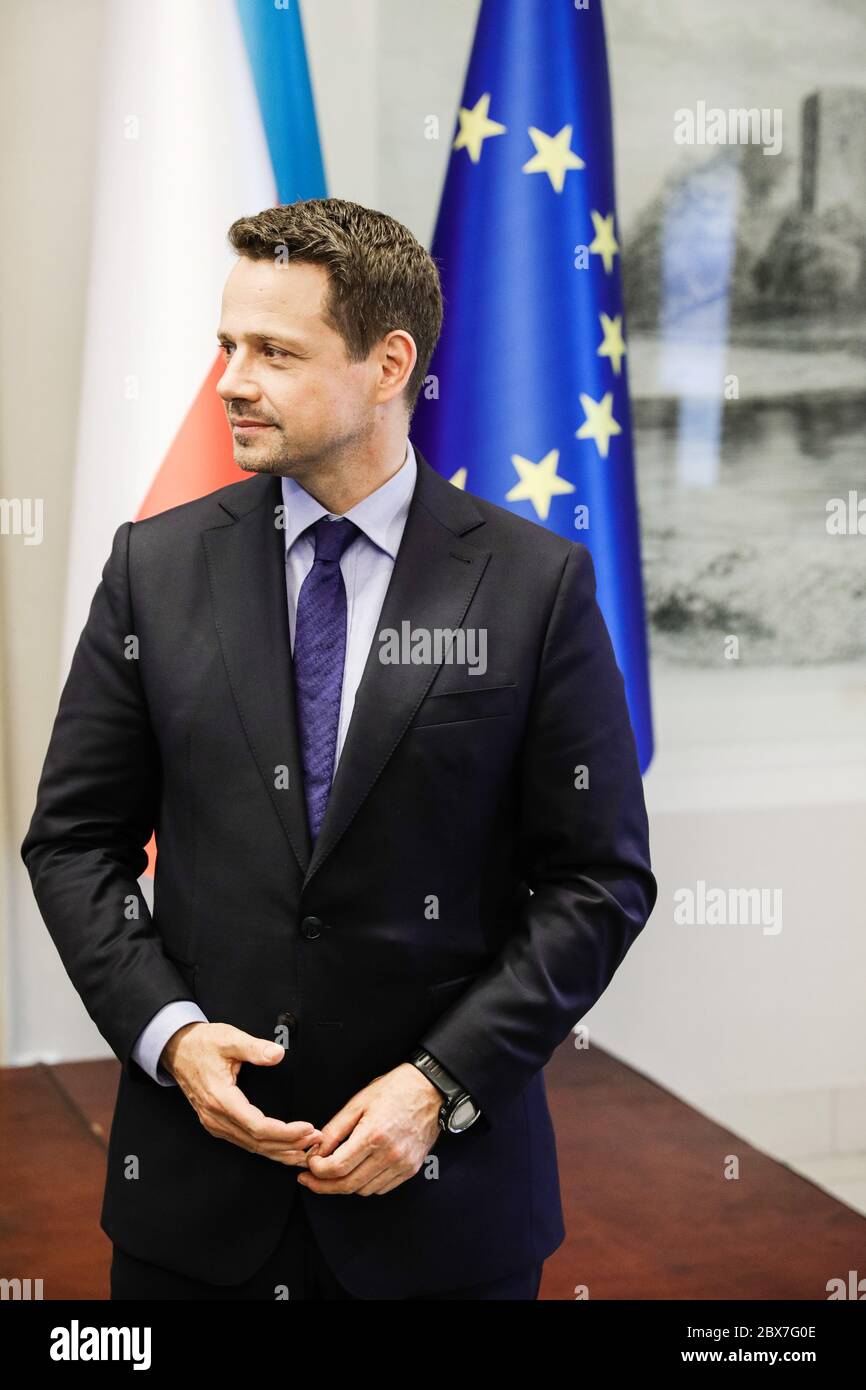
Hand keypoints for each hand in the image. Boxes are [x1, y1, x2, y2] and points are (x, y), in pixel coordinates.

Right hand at [161, 1022, 322, 1165]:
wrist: (178, 1049)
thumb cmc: (202, 1044)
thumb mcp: (229, 1039)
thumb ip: (255, 1047)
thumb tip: (277, 1054)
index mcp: (220, 1099)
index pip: (258, 1127)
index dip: (285, 1132)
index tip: (307, 1129)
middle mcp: (216, 1117)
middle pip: (257, 1142)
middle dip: (289, 1145)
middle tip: (316, 1142)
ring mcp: (215, 1123)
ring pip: (251, 1147)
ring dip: (280, 1151)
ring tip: (306, 1151)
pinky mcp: (217, 1123)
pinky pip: (245, 1142)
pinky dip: (267, 1148)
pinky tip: (282, 1149)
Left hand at [297, 1063, 441, 1195]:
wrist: (431, 1090)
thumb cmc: (395, 1090)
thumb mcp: (358, 1102)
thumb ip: (335, 1129)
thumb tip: (317, 1150)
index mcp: (373, 1135)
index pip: (337, 1167)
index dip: (317, 1171)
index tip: (310, 1166)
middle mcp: (389, 1154)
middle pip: (348, 1184)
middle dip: (324, 1186)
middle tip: (311, 1179)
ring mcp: (402, 1164)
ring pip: (363, 1190)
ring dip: (345, 1185)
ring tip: (334, 1173)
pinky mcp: (411, 1169)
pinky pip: (381, 1188)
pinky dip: (365, 1184)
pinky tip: (358, 1171)